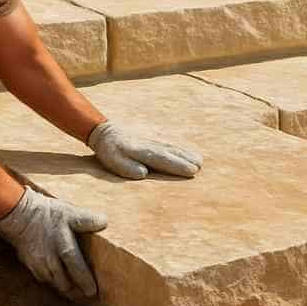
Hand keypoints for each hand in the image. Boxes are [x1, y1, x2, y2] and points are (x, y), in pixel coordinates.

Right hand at [0, 188, 107, 297]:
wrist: (17, 214)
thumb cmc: (46, 213)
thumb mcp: (69, 212)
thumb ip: (87, 219)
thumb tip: (105, 222)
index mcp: (64, 248)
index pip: (77, 269)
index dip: (85, 281)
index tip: (93, 292)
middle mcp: (51, 260)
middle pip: (64, 282)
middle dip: (74, 290)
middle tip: (85, 296)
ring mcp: (39, 263)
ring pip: (52, 282)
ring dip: (62, 288)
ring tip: (72, 292)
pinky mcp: (29, 262)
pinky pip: (41, 277)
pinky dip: (50, 280)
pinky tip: (54, 280)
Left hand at [87, 121, 202, 179]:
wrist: (106, 132)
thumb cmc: (110, 151)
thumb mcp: (114, 161)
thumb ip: (127, 167)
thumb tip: (143, 173)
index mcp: (141, 152)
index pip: (163, 159)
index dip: (178, 165)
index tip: (191, 171)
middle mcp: (150, 145)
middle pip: (172, 153)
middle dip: (186, 159)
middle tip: (200, 167)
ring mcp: (153, 140)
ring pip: (173, 147)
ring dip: (186, 153)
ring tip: (199, 161)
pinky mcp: (153, 138)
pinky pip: (170, 143)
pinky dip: (180, 147)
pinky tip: (188, 152)